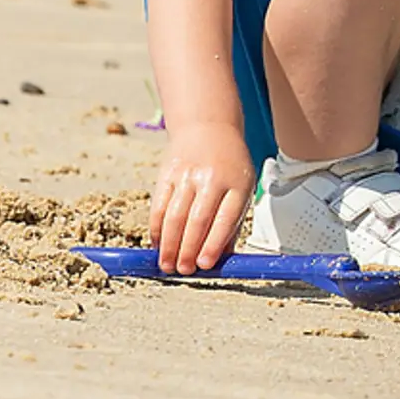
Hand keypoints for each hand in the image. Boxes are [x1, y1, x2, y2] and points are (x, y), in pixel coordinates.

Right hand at [149, 123, 257, 274]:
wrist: (208, 127)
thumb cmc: (229, 165)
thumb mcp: (242, 189)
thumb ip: (232, 224)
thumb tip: (220, 261)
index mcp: (237, 184)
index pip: (224, 219)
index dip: (213, 244)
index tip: (204, 265)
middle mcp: (212, 178)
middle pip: (196, 220)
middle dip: (187, 250)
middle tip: (183, 271)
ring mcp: (188, 175)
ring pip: (174, 216)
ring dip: (169, 245)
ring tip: (167, 265)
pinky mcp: (167, 174)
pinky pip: (159, 206)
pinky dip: (156, 229)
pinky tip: (158, 244)